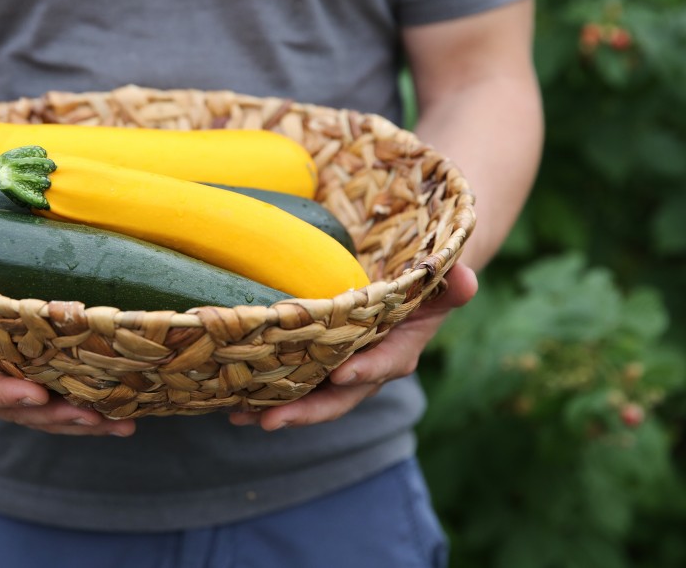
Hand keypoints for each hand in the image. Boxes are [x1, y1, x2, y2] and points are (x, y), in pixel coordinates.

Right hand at [0, 284, 135, 436]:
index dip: (1, 394)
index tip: (35, 393)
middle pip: (14, 407)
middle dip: (54, 415)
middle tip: (95, 417)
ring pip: (38, 407)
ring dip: (79, 418)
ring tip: (122, 423)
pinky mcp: (14, 367)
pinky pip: (48, 389)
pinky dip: (81, 400)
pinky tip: (122, 407)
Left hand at [229, 263, 477, 429]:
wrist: (405, 292)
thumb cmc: (422, 284)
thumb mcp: (441, 282)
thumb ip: (454, 284)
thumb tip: (467, 278)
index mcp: (399, 350)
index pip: (385, 365)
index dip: (365, 371)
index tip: (341, 374)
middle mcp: (367, 369)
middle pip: (338, 398)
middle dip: (306, 411)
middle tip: (272, 420)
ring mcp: (340, 372)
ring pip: (309, 398)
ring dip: (275, 410)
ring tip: (239, 417)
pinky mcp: (317, 368)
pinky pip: (292, 385)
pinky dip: (264, 395)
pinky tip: (230, 403)